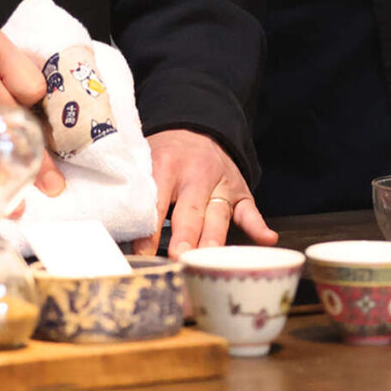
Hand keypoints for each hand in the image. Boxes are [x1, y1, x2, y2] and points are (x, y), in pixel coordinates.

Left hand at [148, 129, 276, 255]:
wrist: (196, 129)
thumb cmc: (165, 156)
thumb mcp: (145, 164)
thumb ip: (138, 195)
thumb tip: (122, 236)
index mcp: (167, 166)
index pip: (157, 203)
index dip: (150, 231)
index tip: (144, 254)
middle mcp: (197, 175)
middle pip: (191, 211)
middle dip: (186, 237)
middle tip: (180, 257)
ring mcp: (221, 184)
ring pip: (219, 216)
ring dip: (213, 240)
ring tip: (209, 261)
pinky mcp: (240, 192)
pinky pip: (250, 210)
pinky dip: (259, 225)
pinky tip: (267, 239)